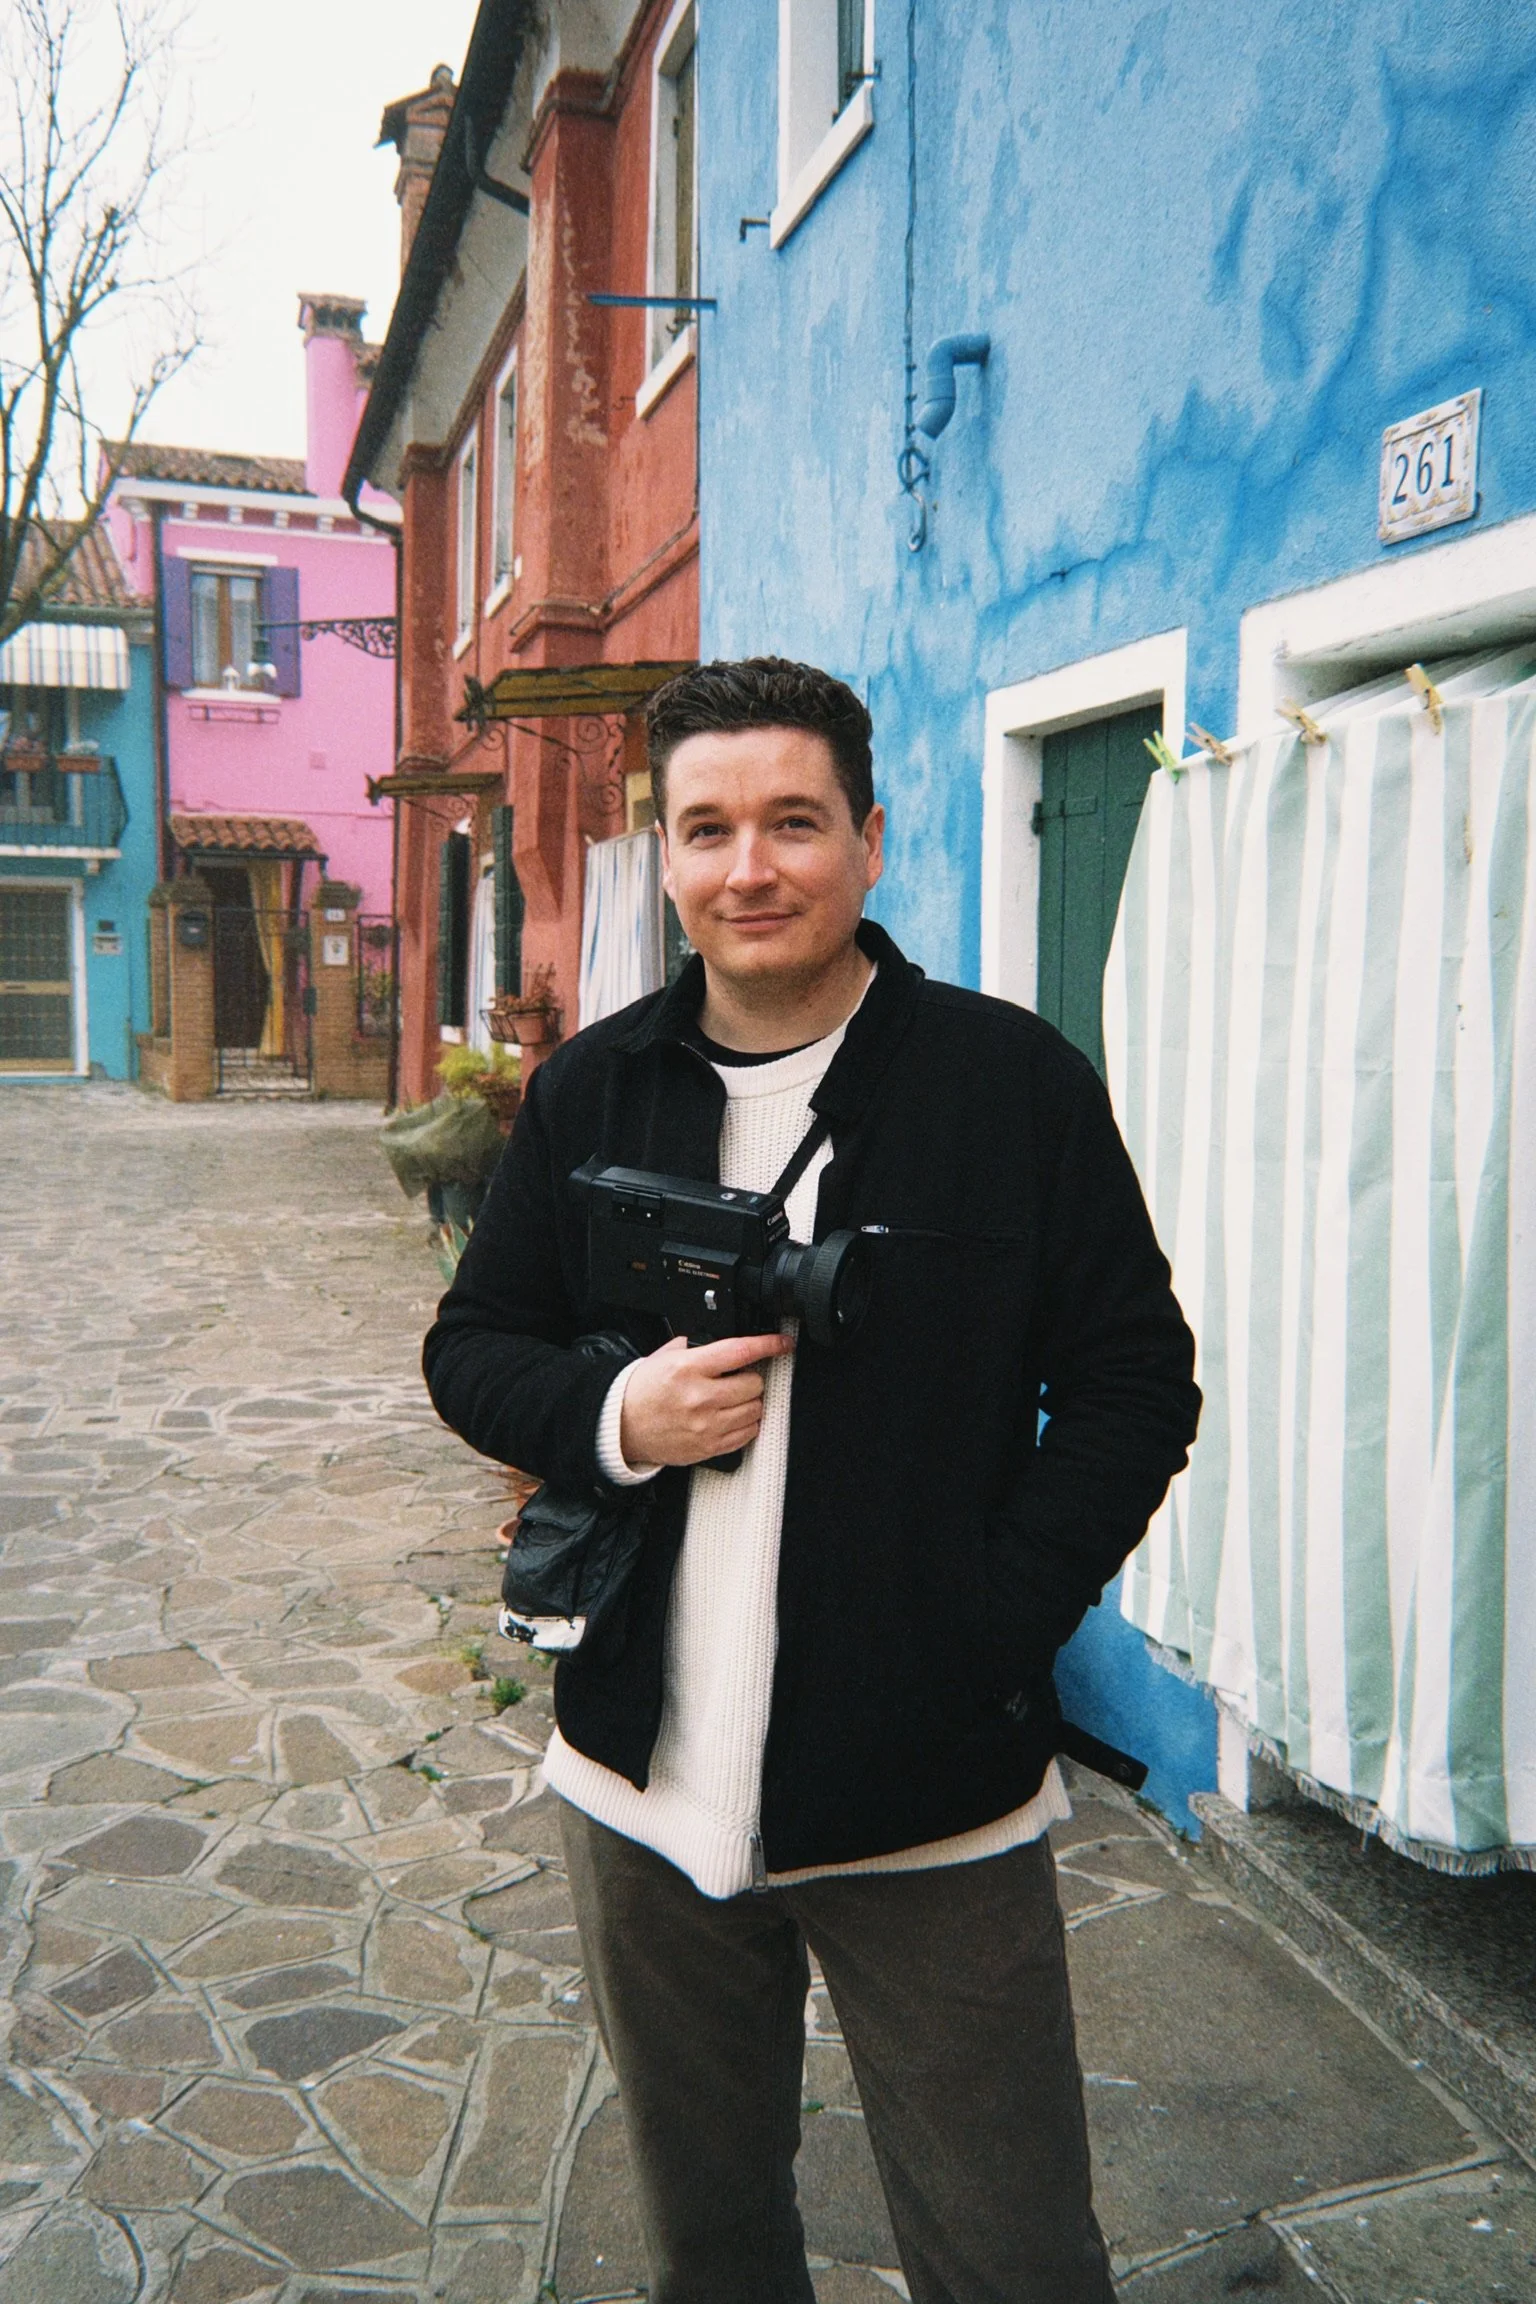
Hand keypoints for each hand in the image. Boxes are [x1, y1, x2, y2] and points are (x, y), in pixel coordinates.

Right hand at [619, 1333, 792, 1467]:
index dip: (769, 1345)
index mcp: (688, 1368)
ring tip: (733, 1399)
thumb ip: (699, 1347)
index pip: (740, 1352)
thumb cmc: (643, 1390)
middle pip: (754, 1384)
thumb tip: (731, 1343)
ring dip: (751, 1402)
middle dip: (751, 1378)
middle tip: (740, 1378)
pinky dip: (745, 1424)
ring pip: (755, 1410)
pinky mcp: (708, 1447)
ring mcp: (706, 1425)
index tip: (783, 1343)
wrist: (621, 1425)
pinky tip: (731, 1417)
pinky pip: (746, 1434)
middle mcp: (699, 1397)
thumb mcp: (666, 1356)